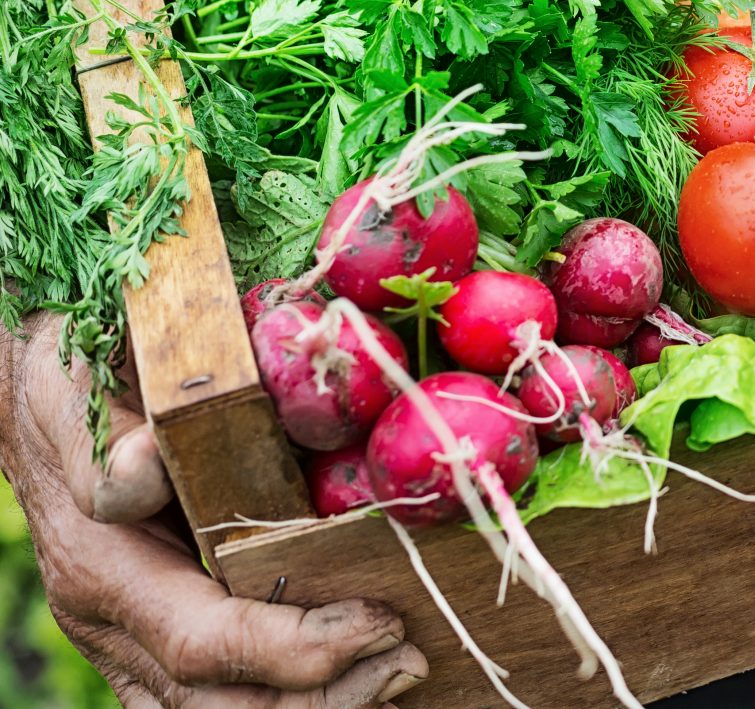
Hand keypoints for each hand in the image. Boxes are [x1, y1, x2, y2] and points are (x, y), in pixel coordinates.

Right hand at [0, 312, 426, 704]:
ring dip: (318, 702)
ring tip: (398, 669)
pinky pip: (222, 695)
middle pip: (221, 704)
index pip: (203, 643)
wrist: (42, 401)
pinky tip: (359, 669)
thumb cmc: (76, 382)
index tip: (381, 621)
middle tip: (409, 657)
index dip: (296, 647)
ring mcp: (131, 641)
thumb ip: (114, 437)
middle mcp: (114, 624)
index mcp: (104, 568)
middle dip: (323, 695)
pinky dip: (292, 692)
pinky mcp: (156, 639)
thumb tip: (145, 465)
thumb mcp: (84, 389)